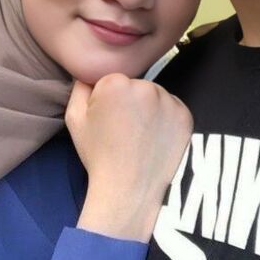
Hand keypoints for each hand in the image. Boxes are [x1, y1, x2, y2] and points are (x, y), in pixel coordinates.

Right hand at [66, 74, 191, 241]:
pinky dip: (165, 118)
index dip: (106, 99)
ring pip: (154, 95)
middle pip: (135, 84)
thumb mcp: (74, 117)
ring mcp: (168, 100)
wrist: (128, 188)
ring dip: (148, 108)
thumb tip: (89, 71)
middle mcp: (145, 86)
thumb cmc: (98, 154)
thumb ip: (80, 86)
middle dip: (129, 100)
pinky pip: (172, 107)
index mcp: (115, 83)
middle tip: (122, 129)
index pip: (111, 79)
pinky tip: (154, 137)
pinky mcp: (185, 115)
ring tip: (139, 135)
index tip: (106, 120)